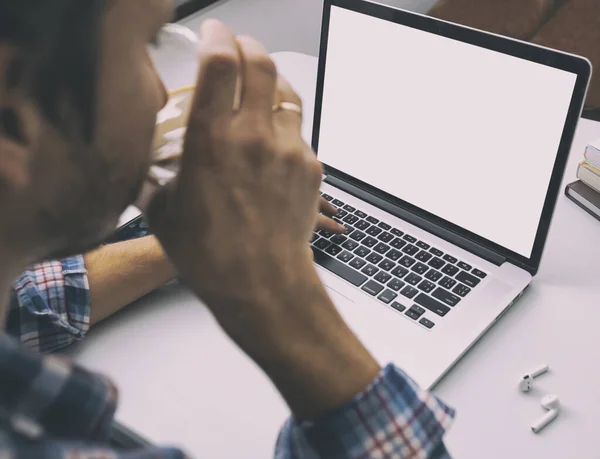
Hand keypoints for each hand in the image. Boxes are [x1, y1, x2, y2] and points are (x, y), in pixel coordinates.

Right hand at [146, 20, 378, 419]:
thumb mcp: (163, 211)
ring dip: (270, 83)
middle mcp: (253, 135)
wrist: (261, 284)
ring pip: (285, 91)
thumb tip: (151, 167)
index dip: (216, 36)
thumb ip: (157, 176)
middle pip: (261, 62)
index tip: (211, 33)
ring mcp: (288, 149)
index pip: (219, 62)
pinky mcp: (310, 166)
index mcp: (211, 139)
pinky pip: (298, 131)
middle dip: (247, 46)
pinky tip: (271, 144)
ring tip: (258, 92)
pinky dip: (283, 125)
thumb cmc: (209, 254)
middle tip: (238, 50)